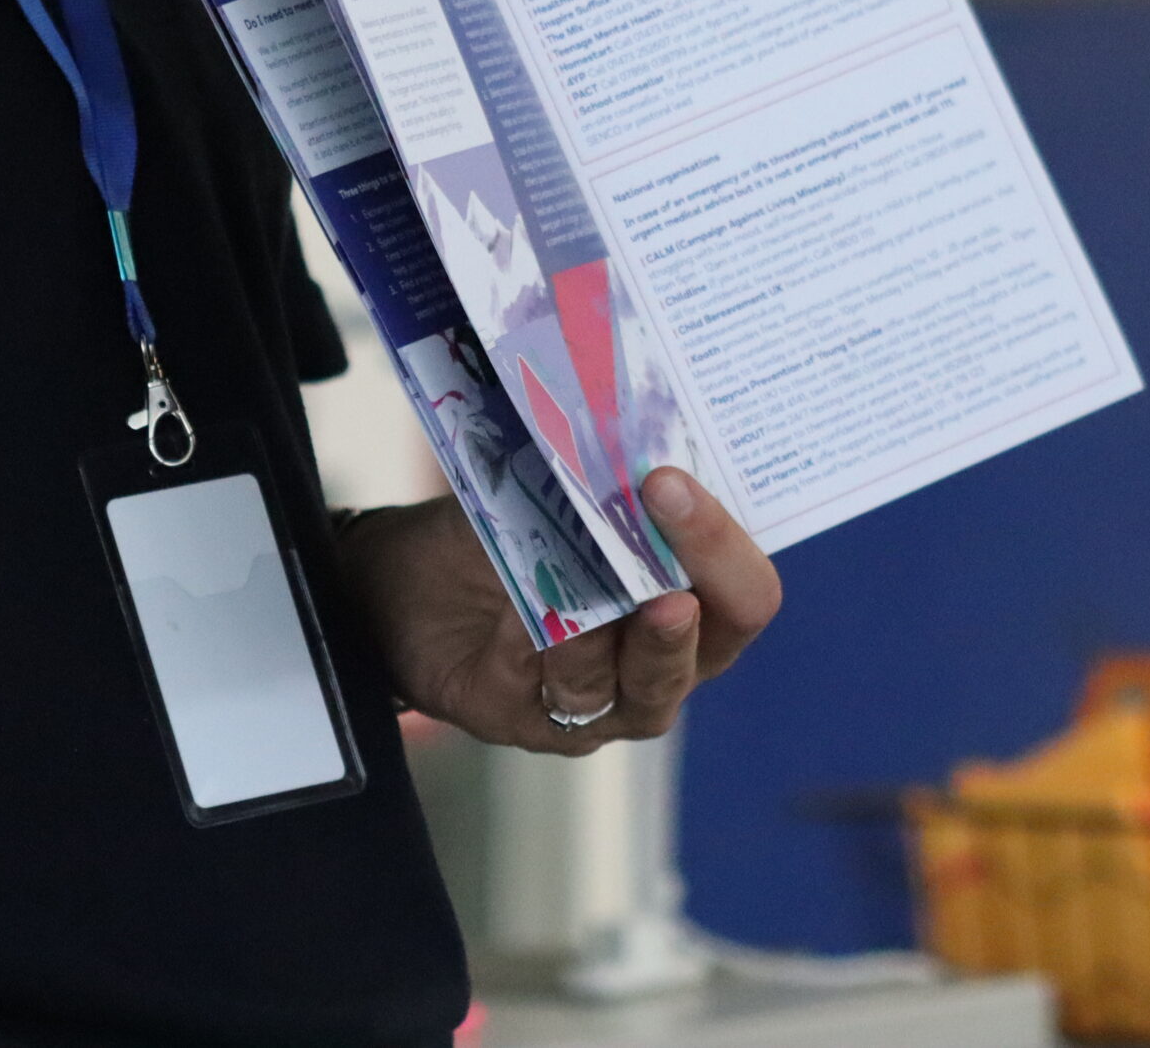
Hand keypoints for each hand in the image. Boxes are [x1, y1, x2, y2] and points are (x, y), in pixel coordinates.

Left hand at [341, 468, 782, 755]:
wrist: (404, 584)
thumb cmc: (499, 535)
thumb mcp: (554, 494)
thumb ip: (600, 479)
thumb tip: (618, 426)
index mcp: (689, 602)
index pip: (745, 589)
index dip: (723, 539)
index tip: (670, 478)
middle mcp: (665, 661)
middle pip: (720, 634)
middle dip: (701, 565)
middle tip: (659, 500)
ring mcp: (609, 703)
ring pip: (648, 683)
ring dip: (621, 618)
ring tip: (598, 571)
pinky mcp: (539, 723)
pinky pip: (562, 691)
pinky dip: (549, 640)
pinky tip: (526, 602)